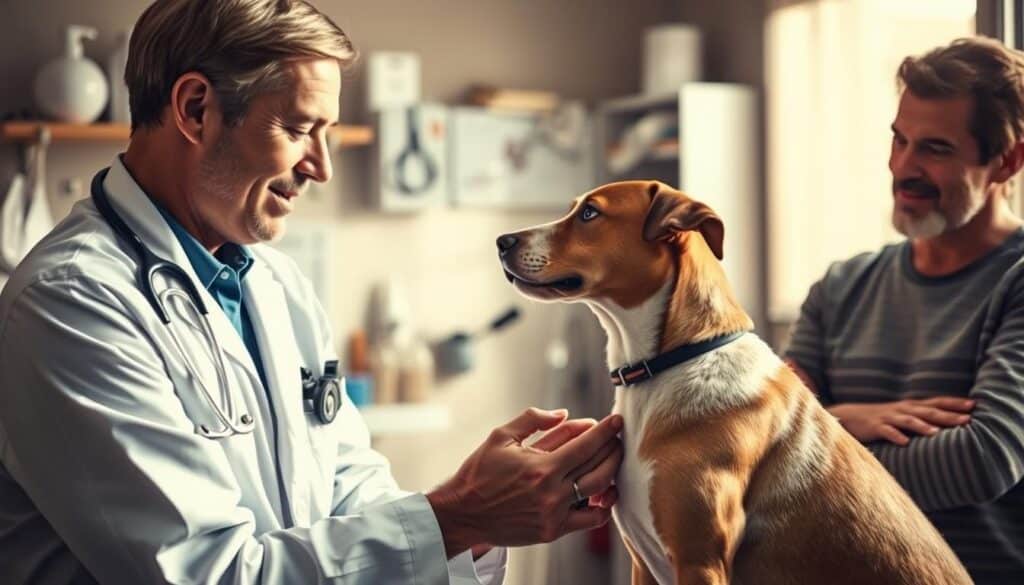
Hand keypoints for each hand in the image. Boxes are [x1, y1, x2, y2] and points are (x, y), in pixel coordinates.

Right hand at [427, 408, 623, 556]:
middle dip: (612, 448)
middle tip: (616, 437)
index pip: (586, 444)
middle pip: (598, 466)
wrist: (463, 513)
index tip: (617, 421)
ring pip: (599, 491)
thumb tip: (563, 413)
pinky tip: (606, 491)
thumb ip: (533, 420)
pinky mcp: (553, 531)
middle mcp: (551, 492)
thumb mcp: (501, 436)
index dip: (605, 431)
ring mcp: (554, 514)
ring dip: (612, 472)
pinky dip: (603, 506)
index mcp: (540, 466)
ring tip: (613, 459)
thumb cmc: (479, 472)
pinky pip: (590, 520)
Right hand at [828, 397, 974, 445]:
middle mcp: (902, 410)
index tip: (974, 405)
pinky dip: (896, 436)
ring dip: (922, 426)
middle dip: (947, 415)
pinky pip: (886, 432)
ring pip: (908, 421)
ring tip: (936, 432)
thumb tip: (946, 426)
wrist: (848, 416)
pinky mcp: (874, 427)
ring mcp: (888, 418)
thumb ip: (921, 419)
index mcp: (910, 407)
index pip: (936, 403)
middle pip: (927, 411)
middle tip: (966, 419)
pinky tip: (904, 443)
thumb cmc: (880, 419)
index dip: (954, 403)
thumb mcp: (902, 415)